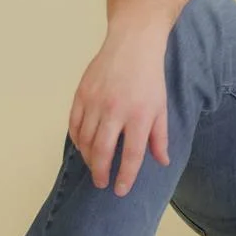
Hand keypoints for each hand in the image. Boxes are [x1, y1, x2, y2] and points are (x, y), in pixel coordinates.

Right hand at [67, 28, 170, 195]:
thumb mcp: (161, 108)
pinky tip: (82, 147)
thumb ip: (160, 137)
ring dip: (87, 158)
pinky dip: (76, 140)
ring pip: (84, 140)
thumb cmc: (150, 78)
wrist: (132, 44)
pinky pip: (73, 124)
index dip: (125, 176)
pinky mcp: (81, 94)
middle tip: (101, 183)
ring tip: (93, 166)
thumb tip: (162, 162)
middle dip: (100, 172)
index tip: (120, 190)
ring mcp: (95, 102)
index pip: (131, 155)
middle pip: (102, 151)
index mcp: (139, 115)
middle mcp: (115, 110)